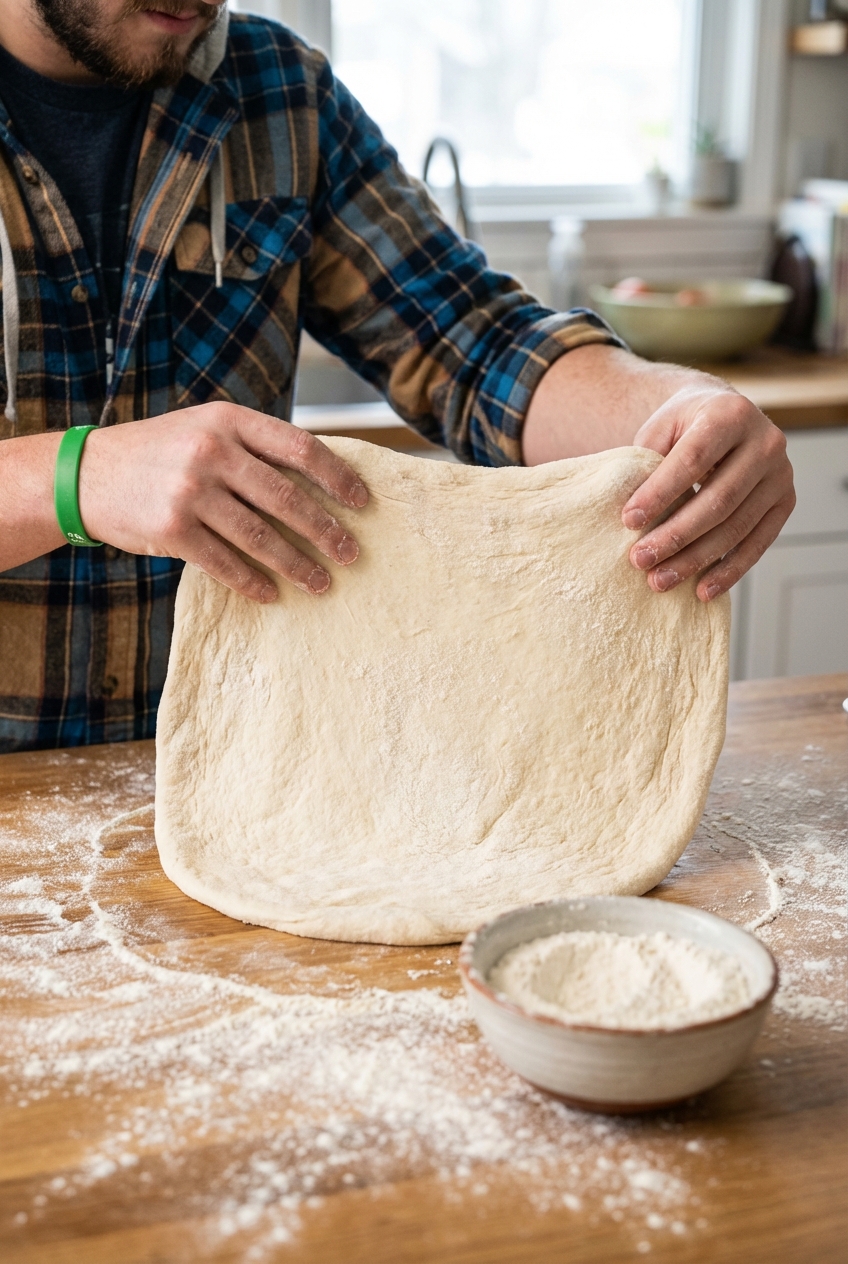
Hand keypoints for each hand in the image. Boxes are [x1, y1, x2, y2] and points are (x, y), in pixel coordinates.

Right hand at [78, 403, 367, 601]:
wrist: (86, 474)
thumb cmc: (159, 452)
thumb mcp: (205, 429)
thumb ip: (253, 447)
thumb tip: (321, 480)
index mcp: (228, 420)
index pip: (300, 447)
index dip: (337, 477)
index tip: (361, 502)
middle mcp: (211, 451)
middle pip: (288, 498)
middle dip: (326, 531)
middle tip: (351, 554)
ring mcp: (190, 490)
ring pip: (261, 536)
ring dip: (298, 564)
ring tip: (321, 582)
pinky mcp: (172, 529)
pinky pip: (225, 563)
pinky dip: (253, 582)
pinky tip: (272, 594)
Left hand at [621, 385, 794, 601]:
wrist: (723, 416)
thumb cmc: (683, 427)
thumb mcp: (661, 429)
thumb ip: (648, 463)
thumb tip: (633, 519)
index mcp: (730, 414)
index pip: (692, 459)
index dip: (660, 492)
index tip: (628, 521)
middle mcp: (765, 442)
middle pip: (718, 499)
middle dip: (676, 535)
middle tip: (640, 560)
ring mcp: (781, 474)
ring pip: (736, 527)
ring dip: (696, 560)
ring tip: (659, 580)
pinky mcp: (786, 502)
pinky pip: (757, 544)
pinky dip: (729, 571)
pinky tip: (702, 590)